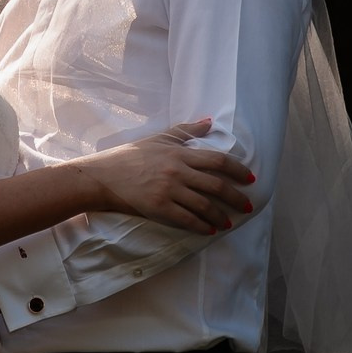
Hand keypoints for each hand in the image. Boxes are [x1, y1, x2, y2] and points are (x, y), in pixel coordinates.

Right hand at [90, 118, 256, 232]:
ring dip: (220, 216)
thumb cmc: (128, 156)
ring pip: (204, 205)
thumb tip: (209, 122)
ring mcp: (168, 190)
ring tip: (229, 222)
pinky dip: (201, 226)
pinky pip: (186, 219)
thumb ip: (185, 131)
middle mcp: (177, 171)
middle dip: (236, 198)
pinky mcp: (158, 208)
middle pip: (216, 185)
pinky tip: (209, 231)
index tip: (250, 179)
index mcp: (179, 153)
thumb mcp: (158, 139)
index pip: (218, 161)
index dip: (238, 170)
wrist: (101, 177)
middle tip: (248, 206)